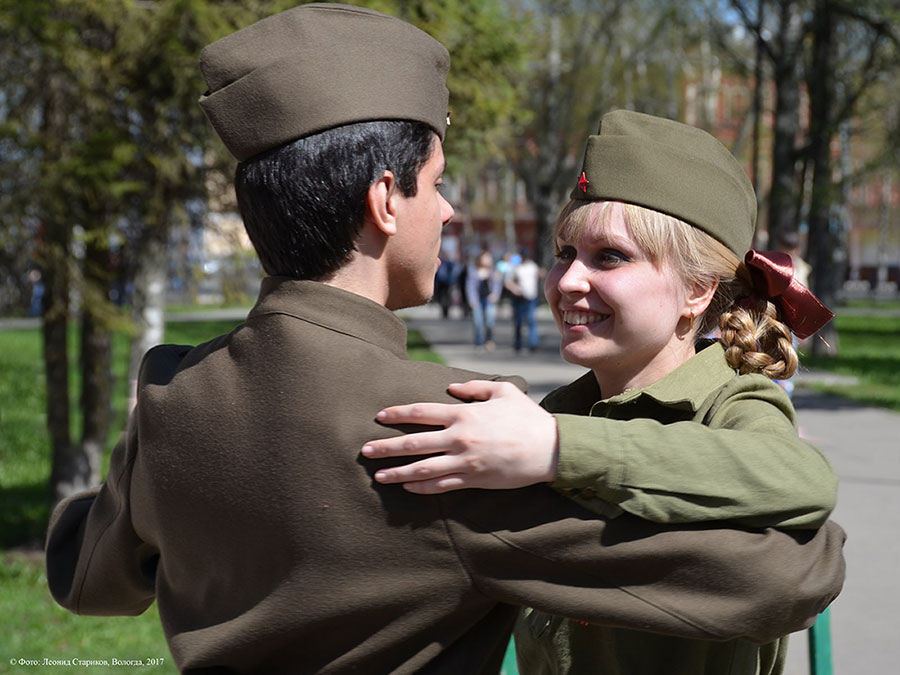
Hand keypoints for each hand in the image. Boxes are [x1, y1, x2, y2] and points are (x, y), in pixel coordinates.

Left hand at [361, 380, 558, 493]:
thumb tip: (452, 387)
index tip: (379, 417)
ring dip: (397, 472)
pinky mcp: (474, 479)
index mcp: (465, 414)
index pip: (421, 413)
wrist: (551, 449)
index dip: (397, 414)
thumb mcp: (504, 391)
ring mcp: (465, 461)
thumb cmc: (528, 417)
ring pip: (422, 469)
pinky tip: (407, 487)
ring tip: (378, 476)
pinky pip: (441, 485)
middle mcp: (460, 438)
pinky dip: (422, 487)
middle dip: (386, 447)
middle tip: (365, 450)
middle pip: (414, 443)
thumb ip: (475, 387)